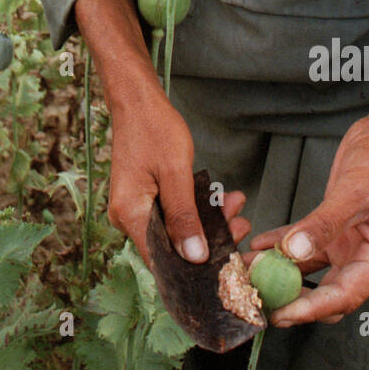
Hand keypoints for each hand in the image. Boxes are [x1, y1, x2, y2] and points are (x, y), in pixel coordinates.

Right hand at [108, 83, 249, 265]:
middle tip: (241, 224)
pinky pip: (173, 213)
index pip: (161, 261)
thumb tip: (194, 257)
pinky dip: (197, 208)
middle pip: (171, 245)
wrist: (136, 99)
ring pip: (176, 229)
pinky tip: (221, 199)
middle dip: (209, 238)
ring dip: (207, 220)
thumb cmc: (154, 128)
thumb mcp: (175, 172)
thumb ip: (185, 216)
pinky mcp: (145, 198)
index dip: (192, 269)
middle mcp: (128, 217)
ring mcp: (136, 208)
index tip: (226, 263)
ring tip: (236, 206)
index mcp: (129, 214)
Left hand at [248, 115, 368, 326]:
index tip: (280, 314)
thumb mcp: (354, 193)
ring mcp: (349, 244)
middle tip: (259, 298)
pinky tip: (259, 246)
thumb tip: (294, 251)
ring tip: (248, 272)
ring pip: (311, 270)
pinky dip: (283, 246)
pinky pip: (304, 245)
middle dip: (292, 297)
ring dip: (281, 272)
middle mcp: (365, 258)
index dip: (310, 309)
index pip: (343, 296)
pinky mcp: (334, 229)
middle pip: (326, 291)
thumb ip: (323, 224)